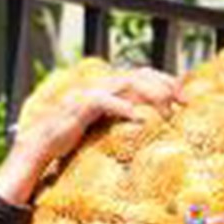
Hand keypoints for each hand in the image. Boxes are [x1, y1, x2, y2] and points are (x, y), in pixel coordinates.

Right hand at [0, 68, 179, 206]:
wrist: (38, 150)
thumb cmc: (71, 143)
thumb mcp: (104, 130)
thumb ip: (123, 123)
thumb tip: (151, 128)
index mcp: (106, 89)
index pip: (140, 74)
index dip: (164, 80)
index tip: (185, 97)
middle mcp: (98, 87)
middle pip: (137, 74)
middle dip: (164, 83)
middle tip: (185, 100)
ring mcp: (86, 95)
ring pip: (123, 83)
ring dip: (148, 93)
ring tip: (167, 109)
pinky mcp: (76, 109)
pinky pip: (101, 102)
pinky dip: (120, 107)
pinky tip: (138, 117)